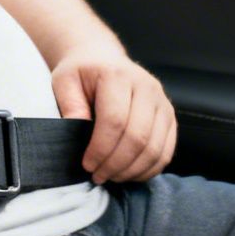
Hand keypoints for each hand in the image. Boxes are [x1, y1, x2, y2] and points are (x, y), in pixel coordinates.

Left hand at [50, 56, 175, 184]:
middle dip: (115, 164)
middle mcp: (147, 87)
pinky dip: (148, 169)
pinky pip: (165, 152)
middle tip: (97, 176)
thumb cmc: (82, 74)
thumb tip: (77, 134)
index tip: (86, 164)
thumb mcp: (64, 82)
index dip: (100, 149)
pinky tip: (128, 173)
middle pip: (138, 138)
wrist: (102, 59)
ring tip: (110, 176)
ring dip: (131, 170)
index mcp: (118, 76)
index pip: (115, 121)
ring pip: (154, 149)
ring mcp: (162, 102)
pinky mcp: (170, 117)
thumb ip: (69, 106)